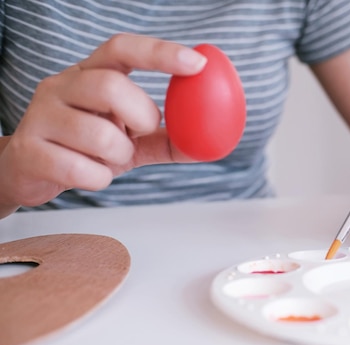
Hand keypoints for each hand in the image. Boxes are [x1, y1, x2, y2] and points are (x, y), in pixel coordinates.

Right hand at [0, 33, 206, 217]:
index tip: (197, 63)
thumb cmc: (82, 147)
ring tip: (111, 159)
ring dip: (119, 155)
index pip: (122, 48)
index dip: (160, 53)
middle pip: (110, 86)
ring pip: (98, 133)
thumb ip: (164, 138)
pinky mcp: (29, 149)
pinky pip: (79, 169)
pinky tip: (91, 175)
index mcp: (89, 74)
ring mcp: (41, 115)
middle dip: (140, 114)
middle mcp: (62, 86)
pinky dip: (98, 179)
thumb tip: (208, 143)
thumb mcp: (128, 139)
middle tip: (141, 131)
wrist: (28, 171)